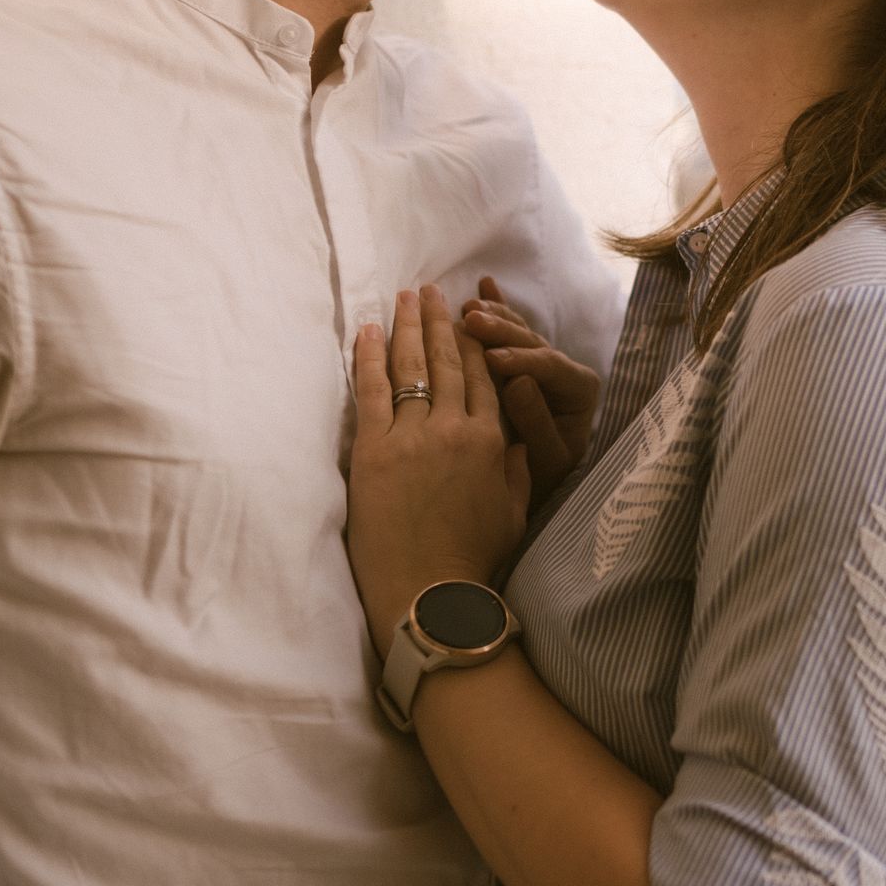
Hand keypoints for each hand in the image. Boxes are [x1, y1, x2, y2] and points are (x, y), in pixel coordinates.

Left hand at [347, 286, 529, 653]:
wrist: (429, 594)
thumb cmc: (471, 562)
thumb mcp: (511, 513)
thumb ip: (514, 472)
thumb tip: (517, 443)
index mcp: (492, 442)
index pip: (485, 378)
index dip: (475, 344)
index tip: (467, 318)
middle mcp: (454, 430)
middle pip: (448, 362)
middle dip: (440, 322)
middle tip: (432, 291)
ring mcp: (413, 437)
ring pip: (411, 366)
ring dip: (407, 326)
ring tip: (405, 297)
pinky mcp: (374, 451)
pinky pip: (371, 390)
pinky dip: (368, 356)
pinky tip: (367, 329)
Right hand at [459, 278, 600, 506]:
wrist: (537, 482)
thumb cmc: (543, 475)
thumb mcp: (546, 459)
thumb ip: (537, 422)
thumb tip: (519, 382)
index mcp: (580, 390)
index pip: (551, 367)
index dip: (522, 360)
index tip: (492, 359)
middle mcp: (565, 370)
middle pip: (533, 342)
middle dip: (502, 330)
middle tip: (471, 319)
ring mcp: (544, 361)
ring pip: (520, 332)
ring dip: (494, 316)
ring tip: (469, 307)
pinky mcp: (524, 358)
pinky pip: (512, 329)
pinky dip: (499, 307)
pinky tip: (484, 284)